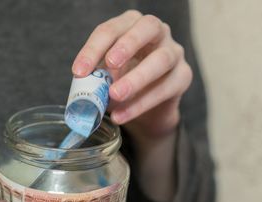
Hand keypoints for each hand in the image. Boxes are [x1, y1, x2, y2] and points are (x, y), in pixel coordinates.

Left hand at [72, 10, 191, 138]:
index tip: (78, 71)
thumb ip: (96, 76)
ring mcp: (174, 53)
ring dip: (136, 78)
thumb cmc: (122, 81)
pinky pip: (165, 88)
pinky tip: (122, 115)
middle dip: (127, 44)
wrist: (145, 107)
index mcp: (131, 25)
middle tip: (110, 64)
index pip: (112, 29)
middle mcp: (157, 32)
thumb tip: (80, 85)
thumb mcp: (105, 76)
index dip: (94, 49)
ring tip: (114, 95)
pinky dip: (141, 104)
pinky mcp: (183, 76)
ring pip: (161, 59)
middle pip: (148, 27)